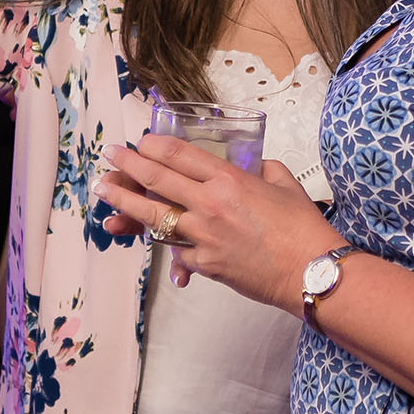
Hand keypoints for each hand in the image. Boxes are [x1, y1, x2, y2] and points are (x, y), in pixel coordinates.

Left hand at [97, 135, 342, 312]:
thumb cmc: (303, 228)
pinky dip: (167, 244)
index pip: (179, 156)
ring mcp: (202, 237)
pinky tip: (151, 237)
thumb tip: (250, 167)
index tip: (139, 141)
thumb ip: (260, 169)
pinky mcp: (204, 264)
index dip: (153, 146)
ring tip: (104, 192)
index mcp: (228, 180)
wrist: (309, 271)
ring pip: (153, 216)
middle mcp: (209, 205)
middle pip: (157, 180)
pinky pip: (176, 250)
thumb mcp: (283, 183)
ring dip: (124, 202)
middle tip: (109, 155)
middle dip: (128, 165)